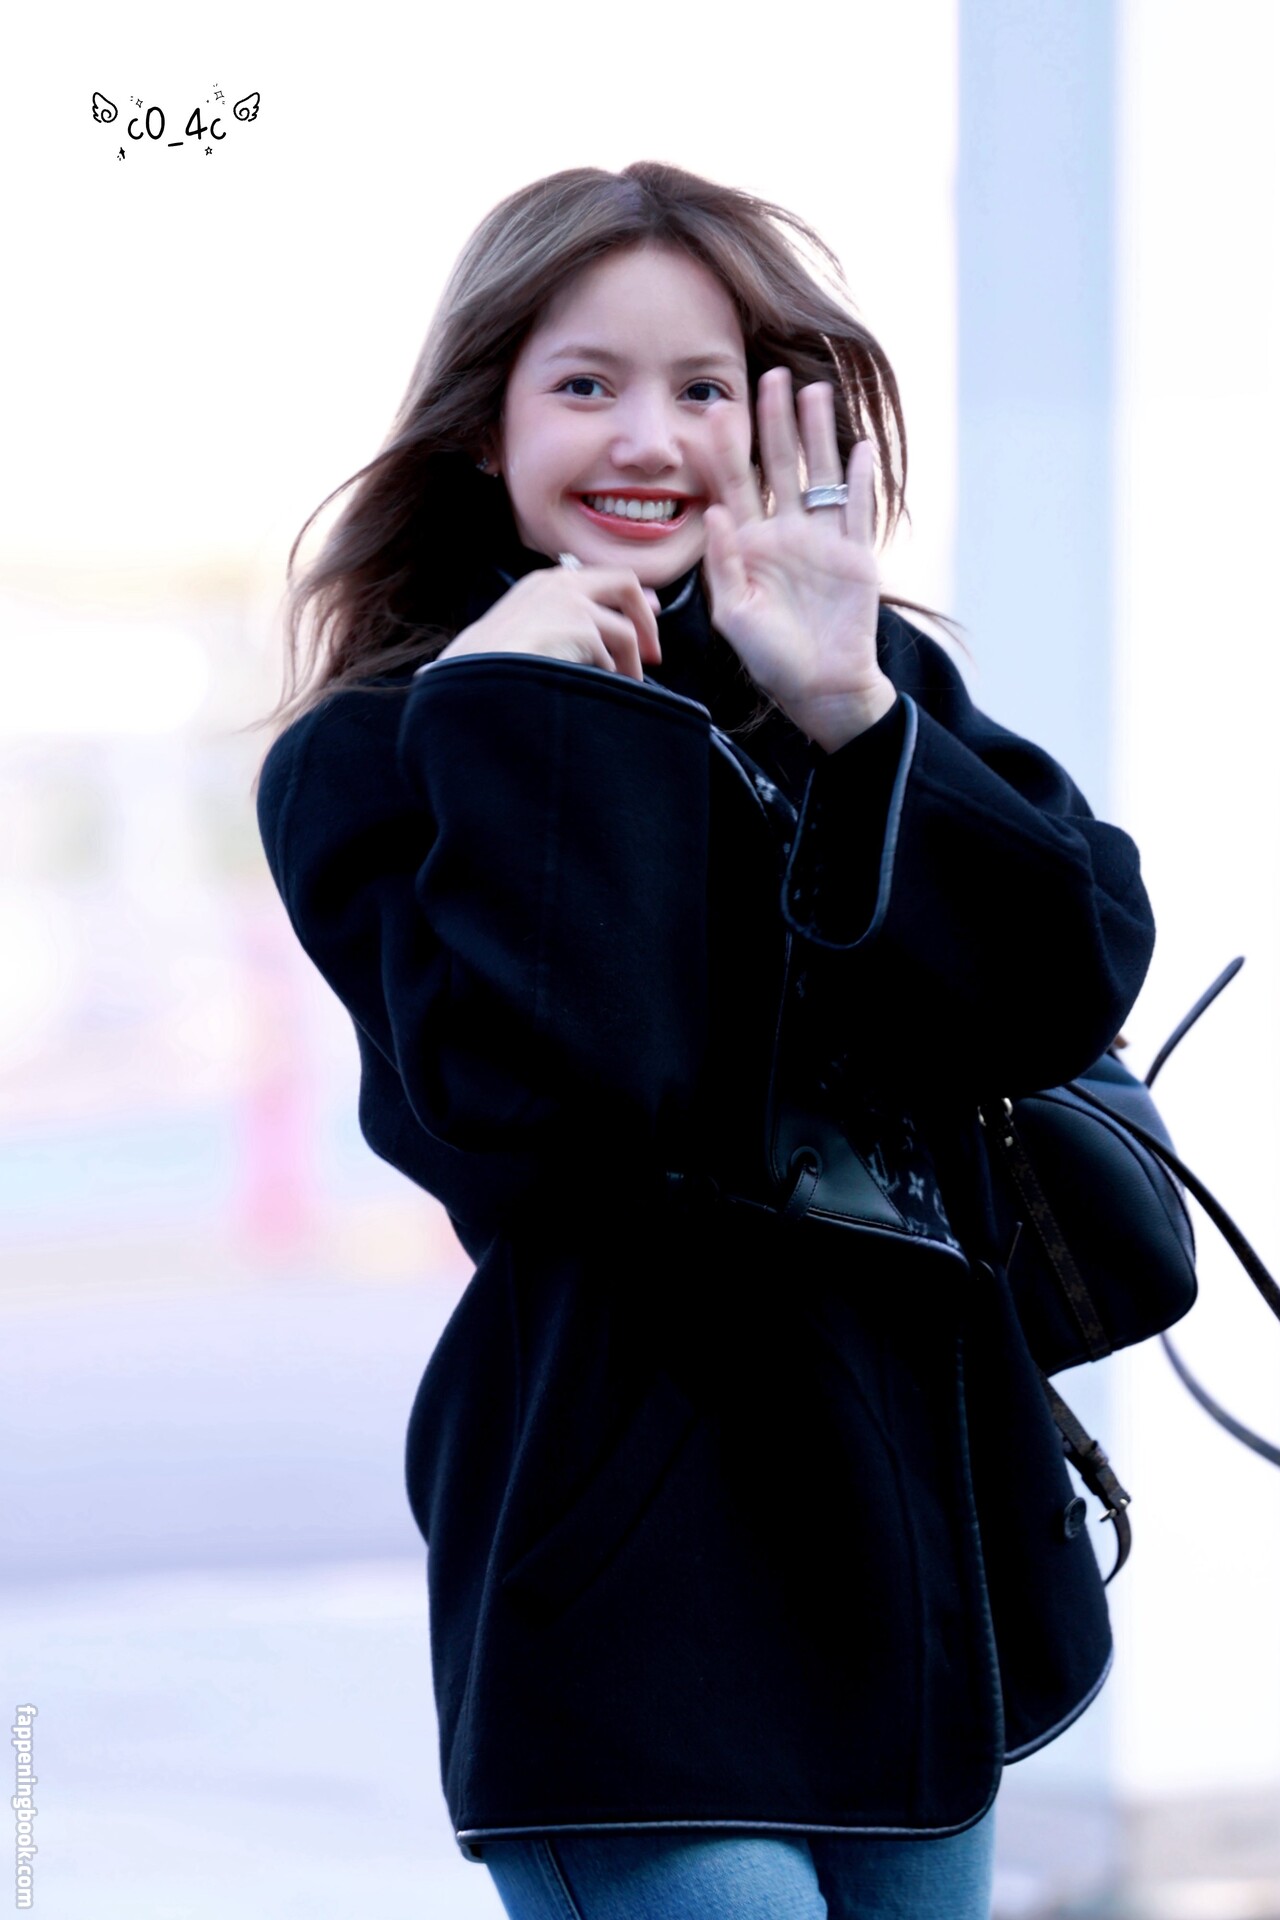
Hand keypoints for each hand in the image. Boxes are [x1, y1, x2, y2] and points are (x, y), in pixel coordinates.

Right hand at [436, 566, 661, 681]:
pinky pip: (613, 655)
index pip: (605, 578)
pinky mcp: (580, 627)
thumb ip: (567, 624)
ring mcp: (571, 603)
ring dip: (630, 661)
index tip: (647, 623)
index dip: (634, 600)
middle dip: (646, 620)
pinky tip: (603, 689)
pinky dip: (614, 675)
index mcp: (547, 582)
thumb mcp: (529, 629)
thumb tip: (613, 636)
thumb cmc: (494, 663)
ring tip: (626, 684)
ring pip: (623, 630)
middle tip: (652, 653)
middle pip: (626, 584)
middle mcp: (561, 584)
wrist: (475, 673)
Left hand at [701, 368, 895, 749]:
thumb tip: (713, 513)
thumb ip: (724, 564)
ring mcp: (822, 540)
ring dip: (817, 434)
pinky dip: (861, 478)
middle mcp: (785, 534)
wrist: (822, 688)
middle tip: (770, 377)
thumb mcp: (734, 616)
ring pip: (819, 475)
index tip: (713, 408)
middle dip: (773, 422)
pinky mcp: (855, 554)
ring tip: (814, 391)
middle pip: (778, 466)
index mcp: (750, 546)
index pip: (733, 486)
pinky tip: (861, 446)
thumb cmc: (772, 659)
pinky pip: (858, 508)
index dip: (724, 450)